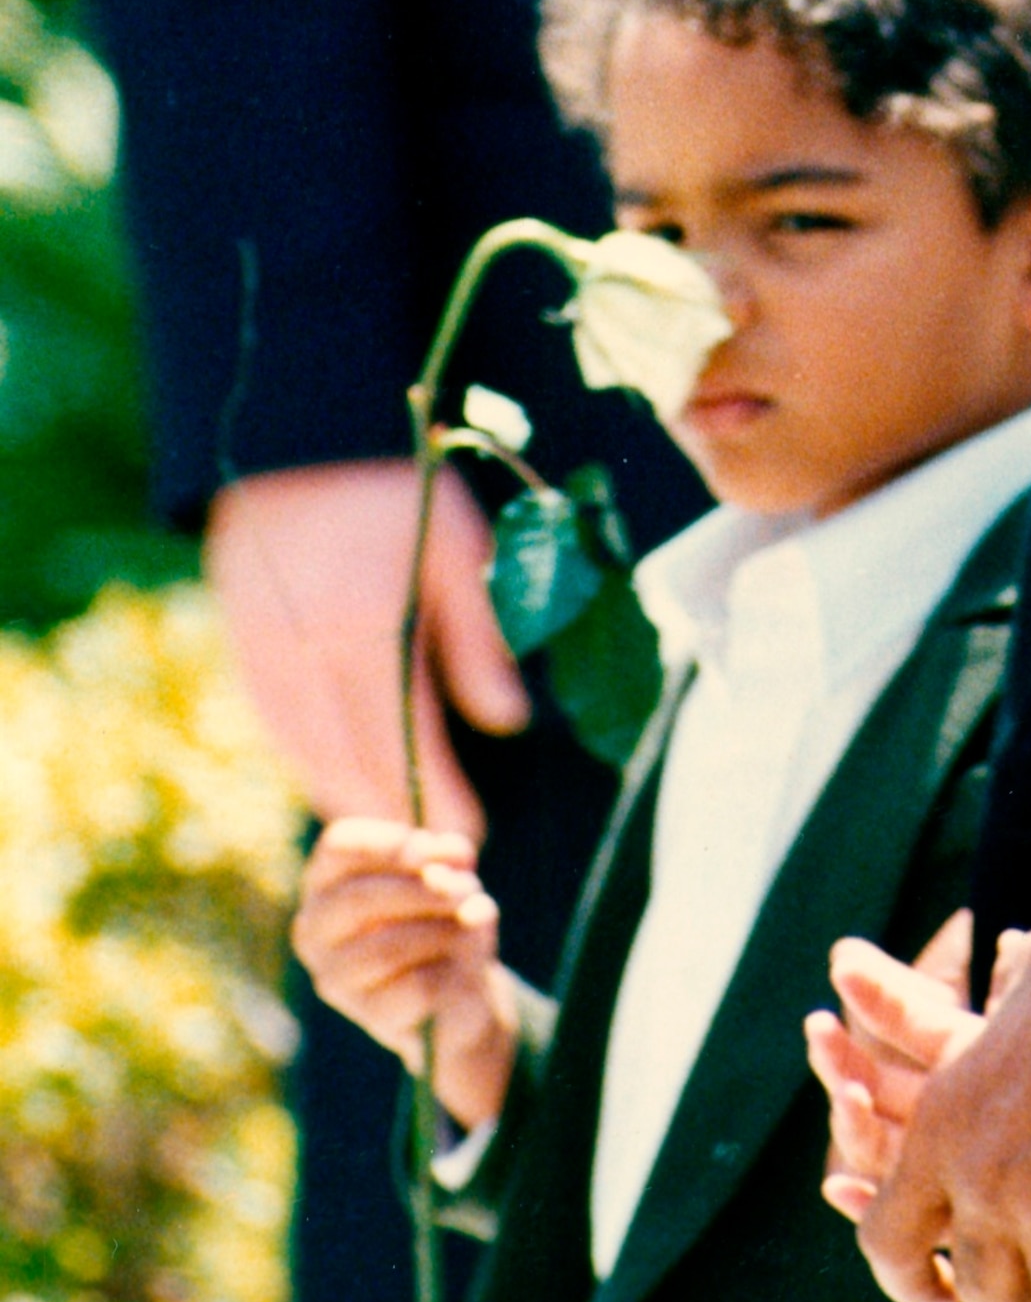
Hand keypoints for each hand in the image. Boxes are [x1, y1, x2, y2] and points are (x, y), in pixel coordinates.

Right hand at [206, 459, 529, 839]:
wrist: (300, 445)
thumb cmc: (397, 493)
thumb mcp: (456, 551)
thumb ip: (480, 642)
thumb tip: (510, 722)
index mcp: (371, 626)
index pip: (409, 736)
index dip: (439, 792)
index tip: (468, 834)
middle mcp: (313, 652)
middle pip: (355, 760)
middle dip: (397, 814)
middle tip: (435, 856)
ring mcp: (272, 654)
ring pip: (310, 754)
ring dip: (351, 799)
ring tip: (392, 834)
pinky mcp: (248, 649)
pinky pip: (279, 728)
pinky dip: (309, 764)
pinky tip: (336, 783)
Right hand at [291, 817, 520, 1131]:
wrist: (457, 987)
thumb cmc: (443, 914)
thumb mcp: (453, 874)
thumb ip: (449, 863)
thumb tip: (446, 876)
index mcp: (326, 881)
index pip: (340, 846)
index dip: (388, 842)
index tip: (428, 848)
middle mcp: (315, 930)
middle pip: (359, 898)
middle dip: (423, 889)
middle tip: (468, 888)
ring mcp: (335, 978)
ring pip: (389, 947)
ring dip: (445, 930)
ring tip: (470, 925)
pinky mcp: (371, 1016)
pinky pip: (417, 986)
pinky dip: (450, 970)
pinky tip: (457, 968)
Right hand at [810, 909, 982, 1212]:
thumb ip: (1025, 994)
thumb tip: (1005, 937)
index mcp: (965, 1056)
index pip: (908, 1016)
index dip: (878, 989)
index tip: (845, 960)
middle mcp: (943, 1108)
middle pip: (875, 1080)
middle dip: (841, 1055)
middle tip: (820, 1025)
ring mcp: (940, 1162)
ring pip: (876, 1142)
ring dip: (851, 1120)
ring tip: (850, 1095)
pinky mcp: (947, 1217)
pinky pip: (896, 1214)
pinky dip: (863, 1202)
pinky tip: (837, 1187)